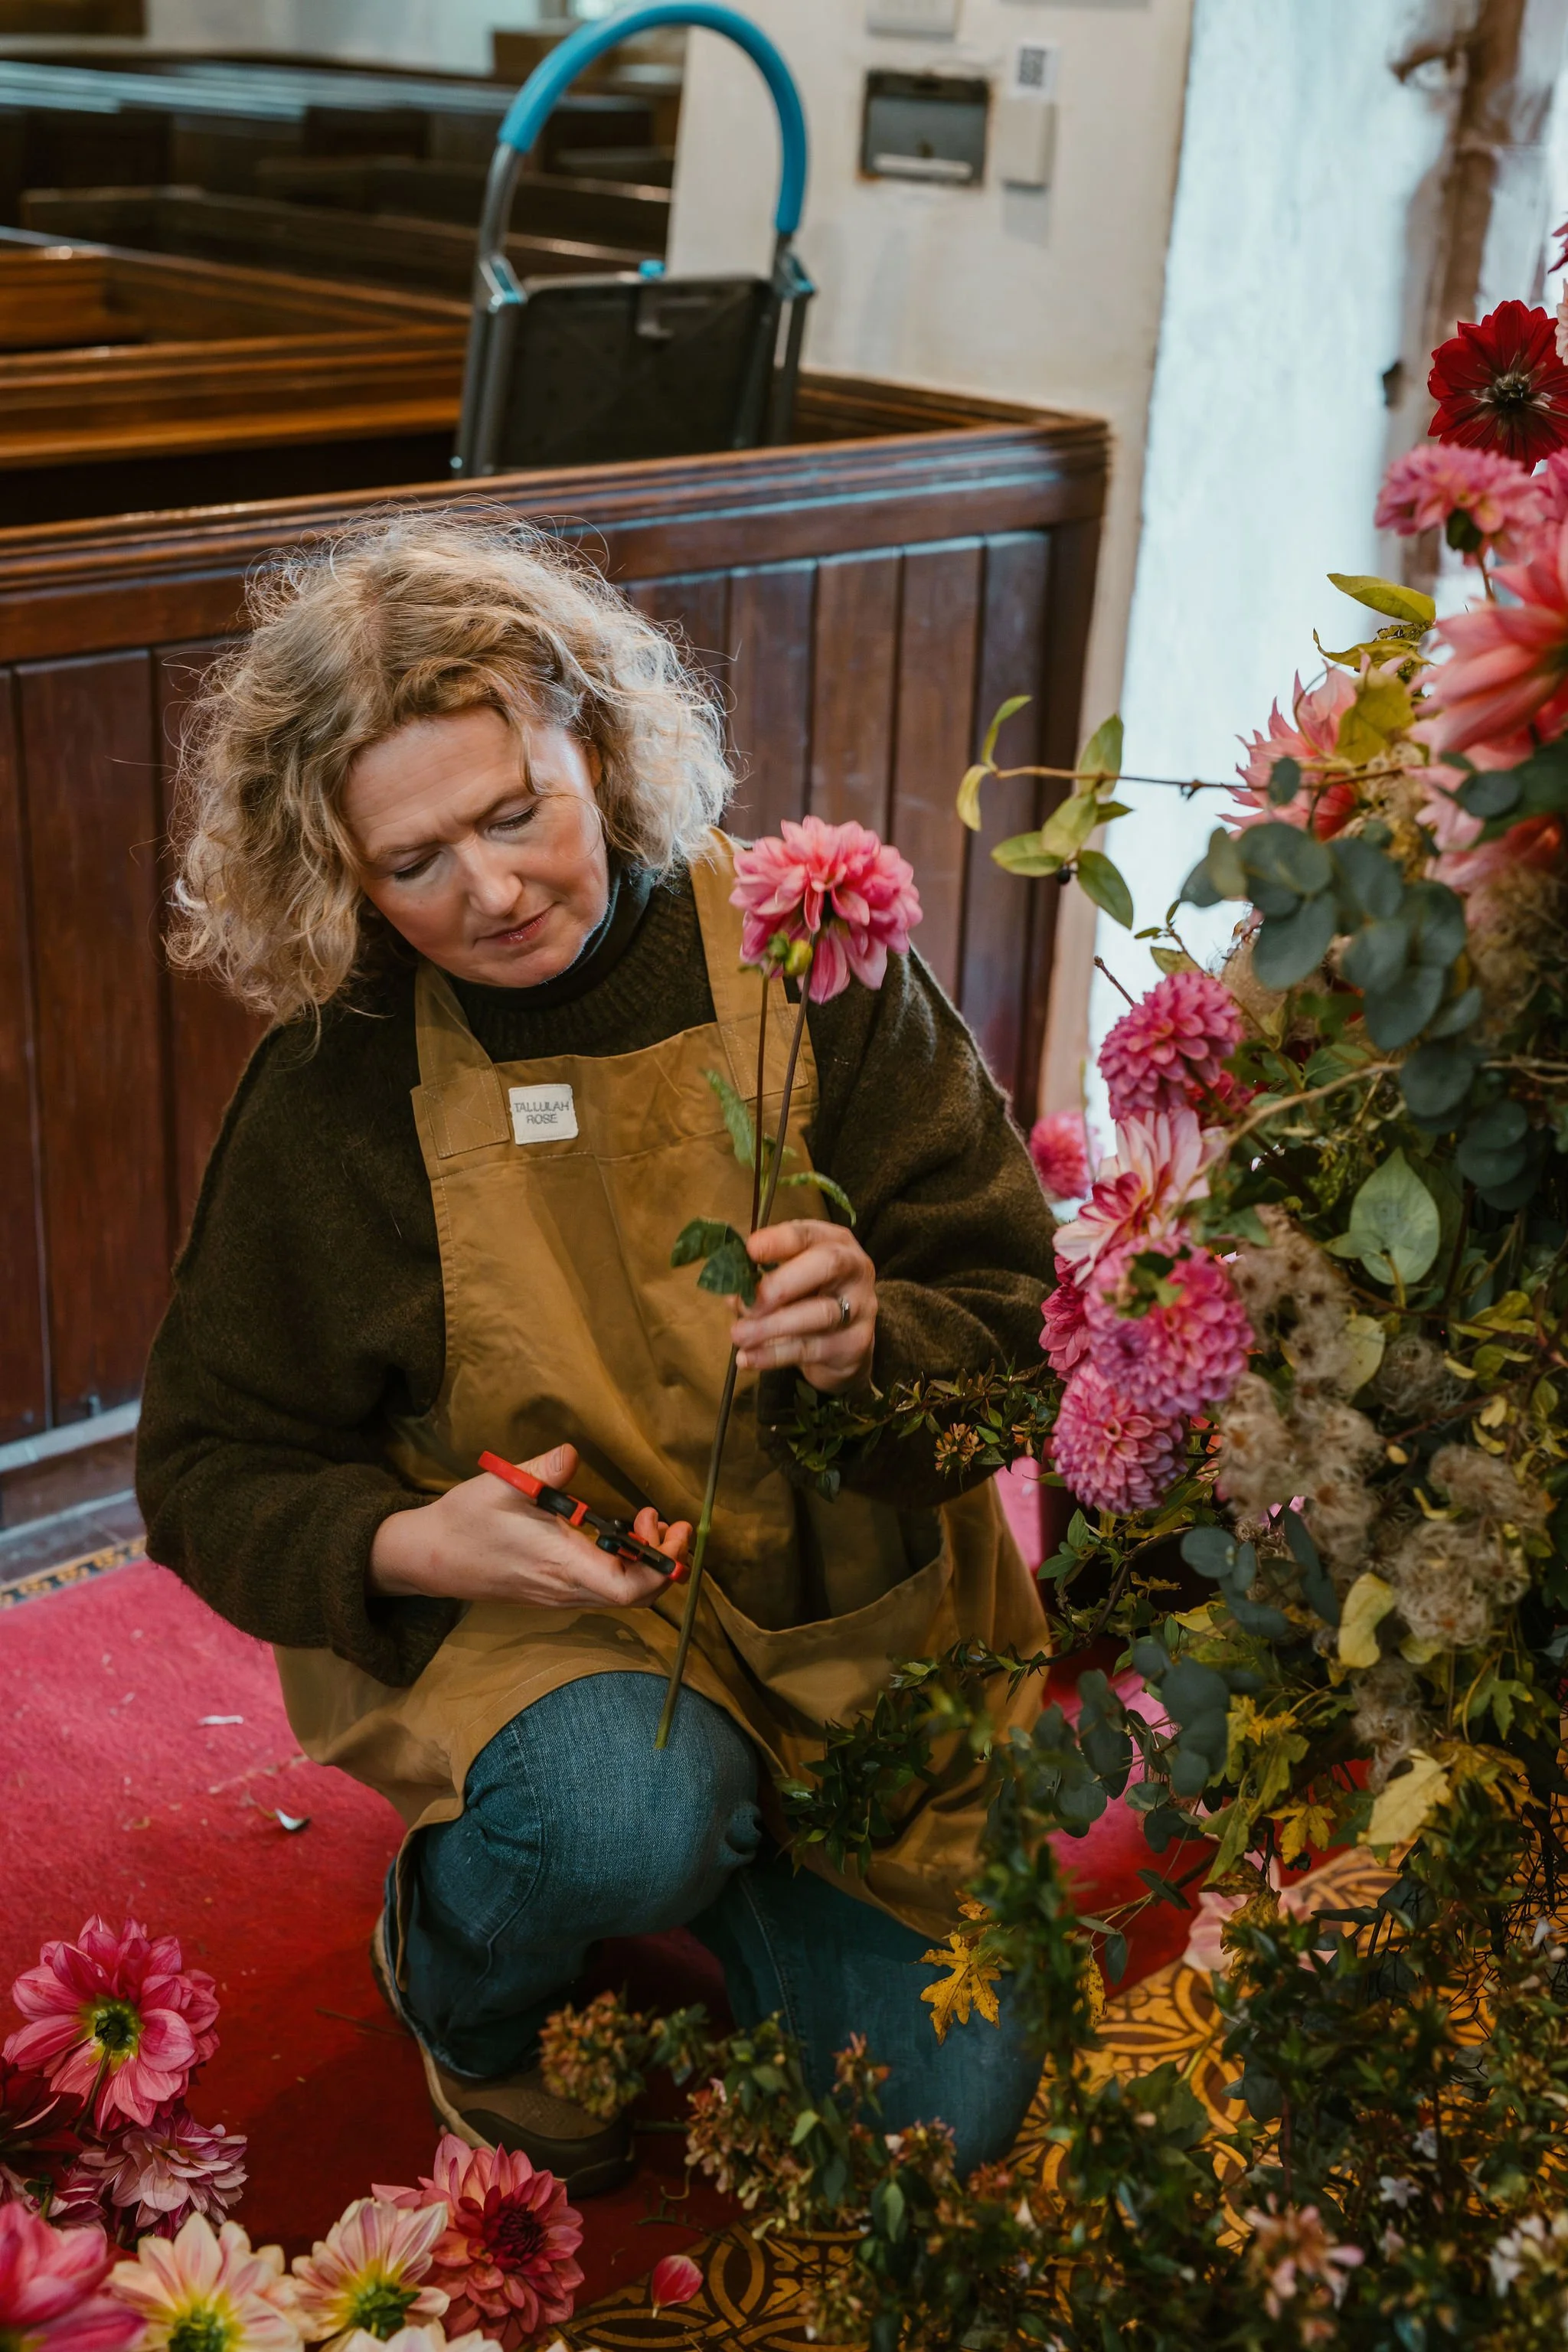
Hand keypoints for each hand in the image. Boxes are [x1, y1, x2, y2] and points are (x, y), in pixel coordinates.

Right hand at [368, 1443, 690, 1607]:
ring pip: (623, 1596)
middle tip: (666, 1522)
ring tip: (645, 1522)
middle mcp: (565, 1589)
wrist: (430, 1557)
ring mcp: (560, 1596)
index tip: (665, 1528)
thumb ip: (545, 1471)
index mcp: (560, 1565)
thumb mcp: (503, 1484)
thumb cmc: (465, 1520)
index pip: (627, 1588)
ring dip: (646, 1563)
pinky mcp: (554, 1593)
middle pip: (638, 1597)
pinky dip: (625, 1567)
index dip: (661, 1566)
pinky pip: (604, 1590)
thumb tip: (574, 1454)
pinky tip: (616, 1535)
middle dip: (664, 1562)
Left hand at [731, 1218, 876, 1394]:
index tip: (750, 1251)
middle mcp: (855, 1268)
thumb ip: (762, 1280)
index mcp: (833, 1241)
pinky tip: (748, 1358)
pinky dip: (775, 1355)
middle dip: (782, 1284)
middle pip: (827, 1265)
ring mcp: (860, 1306)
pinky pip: (813, 1348)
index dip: (779, 1241)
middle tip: (746, 1303)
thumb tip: (732, 1294)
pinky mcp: (855, 1343)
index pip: (809, 1234)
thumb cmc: (809, 1297)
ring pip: (821, 1313)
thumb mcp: (788, 1279)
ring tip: (739, 1335)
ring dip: (773, 1325)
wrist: (843, 1344)